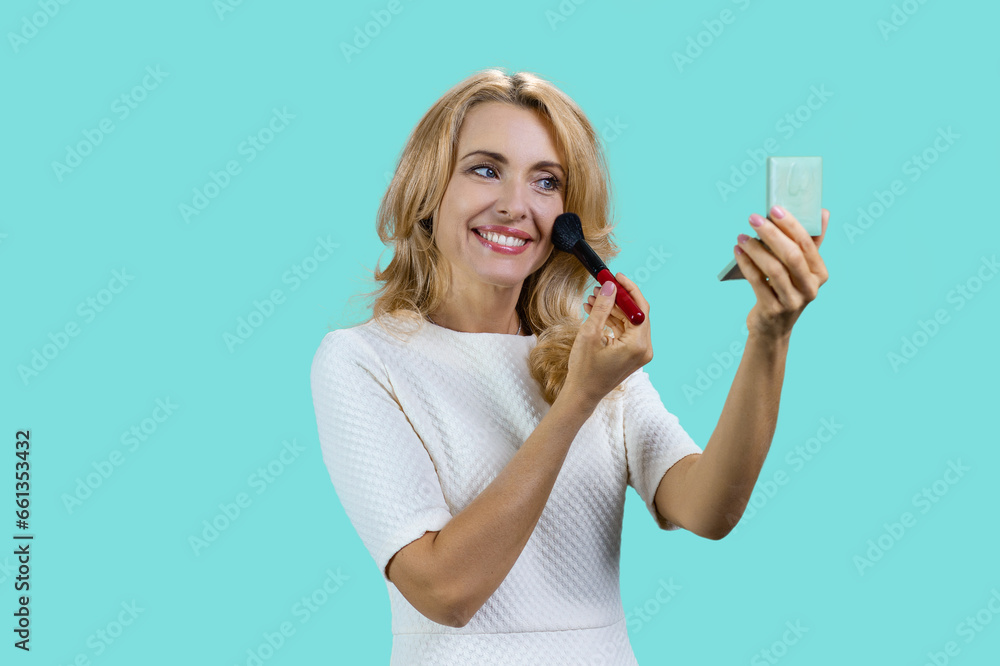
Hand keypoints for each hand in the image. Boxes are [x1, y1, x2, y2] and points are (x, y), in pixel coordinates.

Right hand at [564, 273, 651, 407]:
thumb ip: (603, 307)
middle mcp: (644, 349)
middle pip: (636, 314)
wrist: (582, 395)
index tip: (615, 276)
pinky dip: (612, 321)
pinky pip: (625, 332)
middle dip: (617, 298)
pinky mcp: (631, 355)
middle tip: (601, 285)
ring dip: (612, 309)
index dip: (628, 289)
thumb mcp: (590, 334)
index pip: (640, 308)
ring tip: (593, 298)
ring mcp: (639, 353)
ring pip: (629, 322)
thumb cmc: (584, 369)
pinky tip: (595, 311)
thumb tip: (610, 286)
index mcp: (638, 344)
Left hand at [734, 206, 829, 340]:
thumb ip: (812, 242)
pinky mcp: (773, 309)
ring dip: (755, 249)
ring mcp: (792, 301)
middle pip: (792, 256)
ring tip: (742, 236)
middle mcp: (810, 288)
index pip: (807, 244)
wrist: (773, 327)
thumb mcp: (801, 269)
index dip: (791, 225)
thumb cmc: (787, 290)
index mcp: (820, 274)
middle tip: (754, 218)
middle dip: (772, 234)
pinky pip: (757, 281)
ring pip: (773, 269)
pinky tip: (738, 251)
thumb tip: (822, 212)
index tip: (774, 209)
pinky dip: (746, 264)